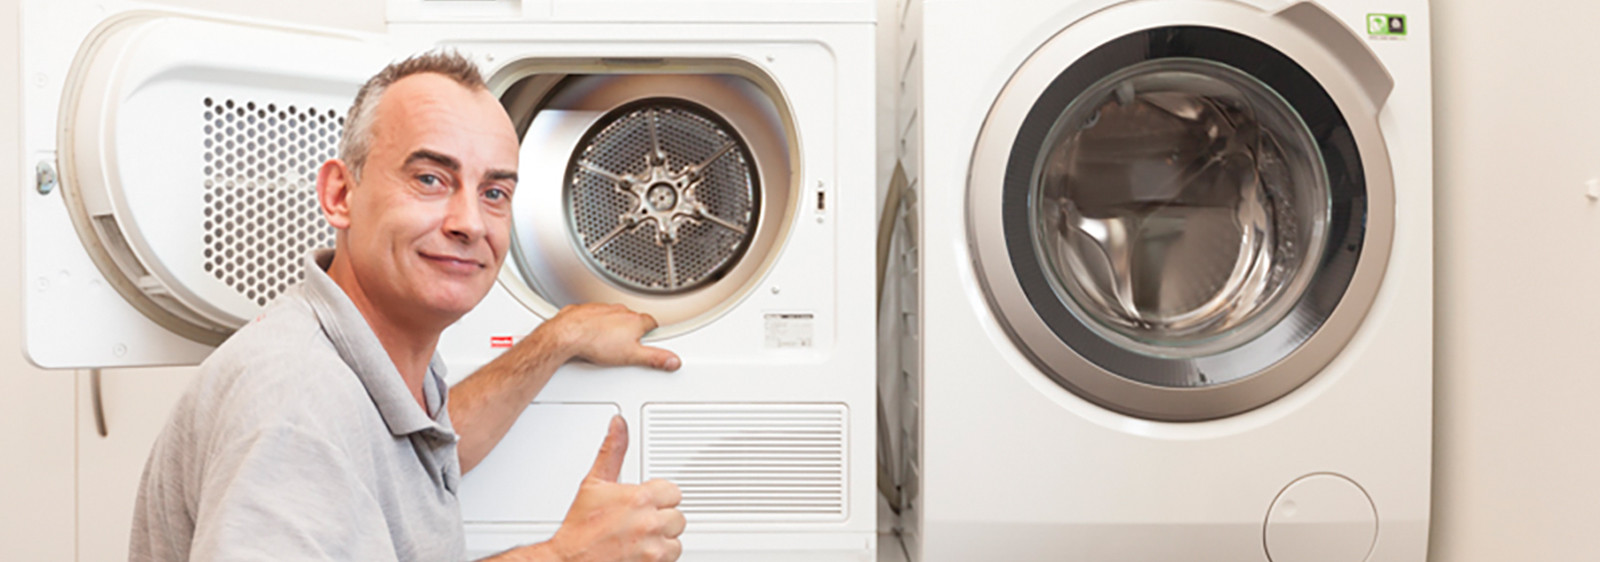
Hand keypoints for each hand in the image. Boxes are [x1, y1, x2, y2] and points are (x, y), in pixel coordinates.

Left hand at [538, 304, 680, 370]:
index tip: (652, 339)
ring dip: (613, 327)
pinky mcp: (586, 310)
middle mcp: (619, 311)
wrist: (568, 334)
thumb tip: (672, 360)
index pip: (652, 323)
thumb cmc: (595, 342)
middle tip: (627, 346)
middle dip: (632, 330)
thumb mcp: (631, 356)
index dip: (653, 332)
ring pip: (613, 317)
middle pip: (633, 319)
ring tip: (607, 344)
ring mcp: (602, 309)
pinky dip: (595, 324)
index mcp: (634, 321)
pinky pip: (594, 316)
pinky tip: (592, 336)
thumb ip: (654, 358)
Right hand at [547, 415, 685, 561]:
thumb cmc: (580, 528)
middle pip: (677, 517)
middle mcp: (651, 523)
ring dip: (661, 540)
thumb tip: (618, 423)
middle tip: (637, 523)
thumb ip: (613, 451)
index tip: (643, 504)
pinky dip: (659, 558)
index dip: (658, 498)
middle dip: (660, 519)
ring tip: (638, 539)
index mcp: (640, 498)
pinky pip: (671, 559)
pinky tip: (640, 552)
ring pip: (676, 540)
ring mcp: (654, 547)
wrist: (570, 561)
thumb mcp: (594, 483)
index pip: (673, 492)